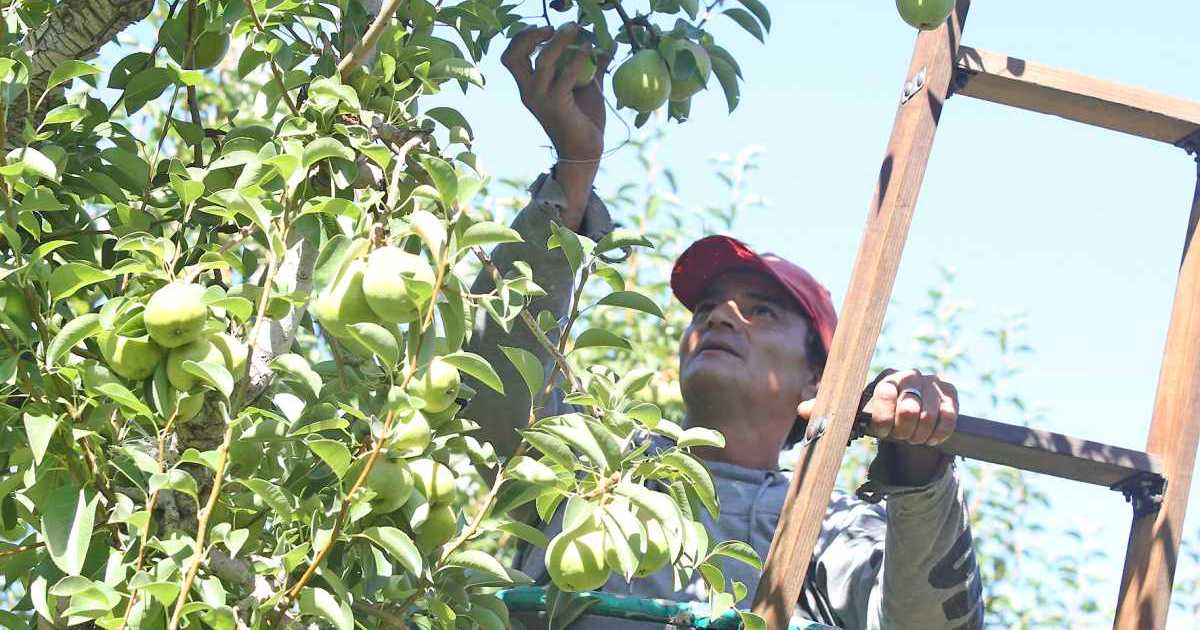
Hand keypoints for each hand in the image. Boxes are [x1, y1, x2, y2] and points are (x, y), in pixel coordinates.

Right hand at [501, 23, 610, 161]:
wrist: (585, 152)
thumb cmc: (583, 120)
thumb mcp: (587, 88)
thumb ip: (593, 66)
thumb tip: (607, 44)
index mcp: (529, 87)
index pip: (512, 57)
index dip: (521, 37)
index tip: (543, 27)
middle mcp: (529, 92)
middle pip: (513, 57)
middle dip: (529, 36)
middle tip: (552, 26)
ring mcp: (541, 99)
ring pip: (542, 61)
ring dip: (558, 40)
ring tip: (575, 27)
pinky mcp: (558, 105)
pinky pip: (565, 75)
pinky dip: (578, 58)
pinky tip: (589, 49)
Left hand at [797, 369, 958, 485]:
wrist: (910, 419)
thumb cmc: (878, 415)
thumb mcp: (855, 414)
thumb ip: (829, 410)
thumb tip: (801, 410)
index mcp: (882, 377)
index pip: (881, 397)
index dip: (882, 421)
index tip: (881, 432)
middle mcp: (908, 375)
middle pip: (908, 410)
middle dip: (902, 431)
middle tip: (900, 436)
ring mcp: (932, 382)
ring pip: (928, 417)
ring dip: (919, 435)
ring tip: (913, 437)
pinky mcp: (951, 394)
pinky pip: (948, 418)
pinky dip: (938, 434)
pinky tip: (931, 438)